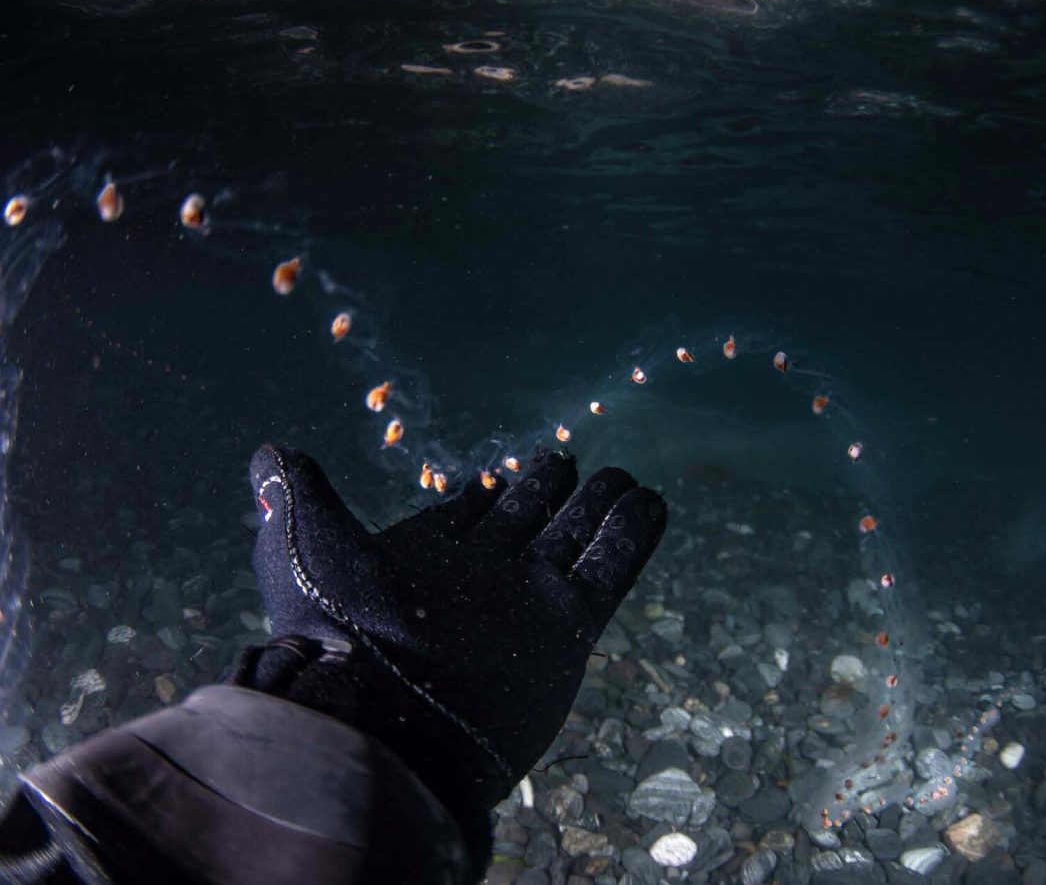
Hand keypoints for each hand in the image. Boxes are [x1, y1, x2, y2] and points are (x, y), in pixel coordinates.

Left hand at [243, 444, 665, 860]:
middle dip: (554, 489)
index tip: (513, 469)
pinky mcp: (566, 627)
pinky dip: (634, 536)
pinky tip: (651, 504)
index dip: (493, 488)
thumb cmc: (333, 628)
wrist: (381, 718)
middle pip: (531, 518)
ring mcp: (526, 601)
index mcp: (425, 557)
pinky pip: (611, 569)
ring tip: (628, 479)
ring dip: (604, 508)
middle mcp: (480, 577)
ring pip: (577, 539)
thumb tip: (269, 451)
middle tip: (576, 462)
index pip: (472, 511)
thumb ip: (292, 492)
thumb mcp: (298, 541)